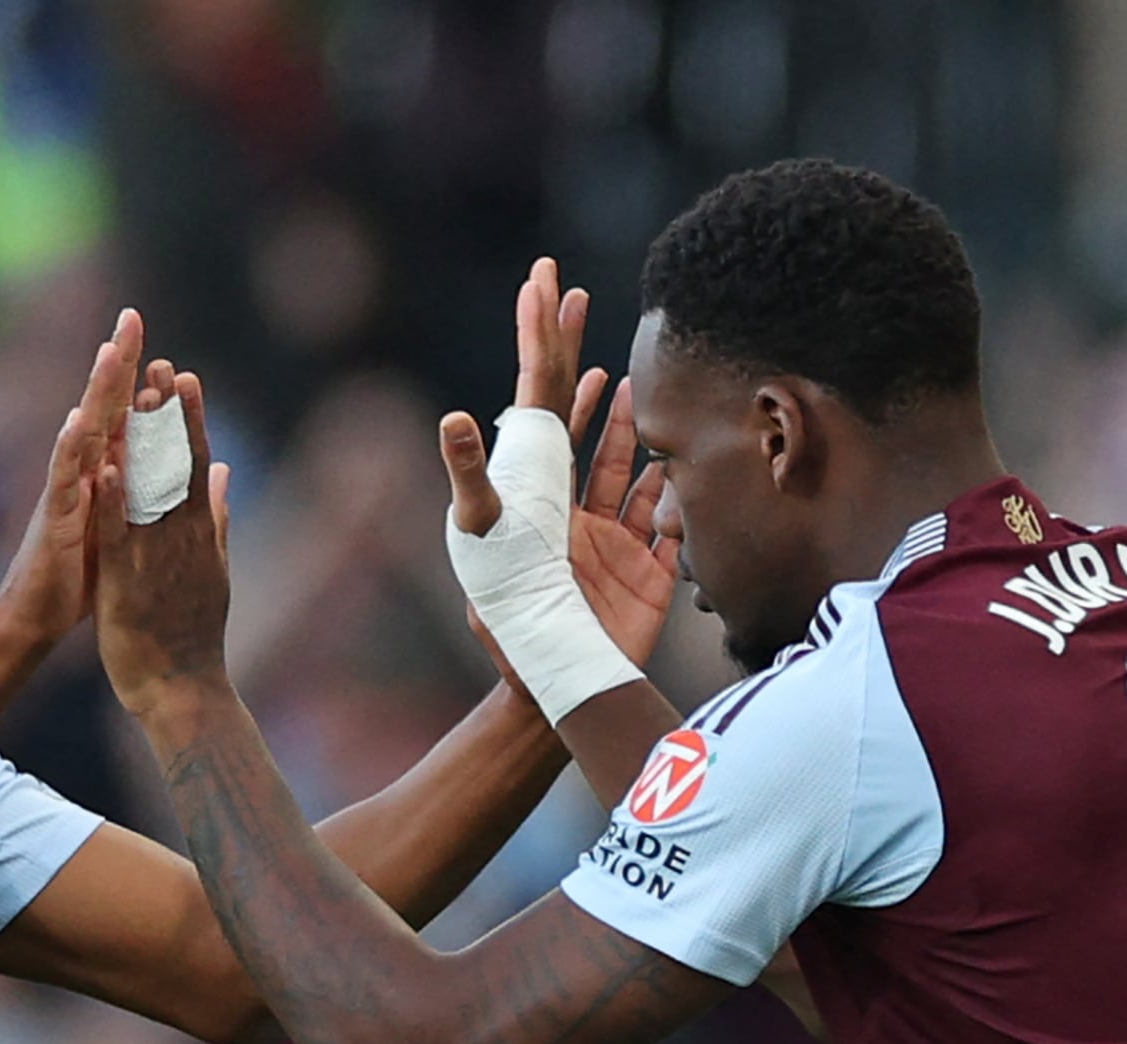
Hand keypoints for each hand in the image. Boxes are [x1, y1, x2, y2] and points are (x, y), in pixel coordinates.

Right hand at [0, 313, 153, 647]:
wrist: (39, 615)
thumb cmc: (81, 573)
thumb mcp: (123, 526)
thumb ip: (142, 491)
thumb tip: (165, 463)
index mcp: (106, 473)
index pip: (127, 415)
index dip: (143, 378)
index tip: (161, 340)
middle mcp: (84, 471)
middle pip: (104, 406)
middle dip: (118, 362)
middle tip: (132, 317)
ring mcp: (67, 489)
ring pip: (84, 430)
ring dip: (96, 392)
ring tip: (109, 352)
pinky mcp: (54, 514)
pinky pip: (62, 476)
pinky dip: (69, 448)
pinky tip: (77, 420)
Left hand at [93, 370, 236, 711]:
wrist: (184, 689)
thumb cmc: (194, 635)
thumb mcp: (214, 569)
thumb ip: (217, 520)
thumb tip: (224, 477)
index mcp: (199, 534)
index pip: (195, 464)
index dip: (190, 419)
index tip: (185, 376)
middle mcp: (182, 538)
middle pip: (176, 465)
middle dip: (168, 414)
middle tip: (162, 364)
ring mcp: (157, 558)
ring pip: (149, 489)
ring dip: (143, 442)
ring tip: (137, 397)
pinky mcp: (128, 581)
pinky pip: (118, 533)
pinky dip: (113, 500)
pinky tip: (105, 465)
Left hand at [443, 258, 676, 678]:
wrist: (553, 677)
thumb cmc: (510, 612)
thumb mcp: (482, 539)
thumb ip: (471, 480)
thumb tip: (452, 417)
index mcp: (534, 486)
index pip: (538, 395)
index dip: (541, 338)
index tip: (542, 282)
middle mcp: (567, 503)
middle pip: (576, 416)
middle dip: (573, 355)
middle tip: (575, 296)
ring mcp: (607, 534)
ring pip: (621, 464)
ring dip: (625, 421)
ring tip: (625, 376)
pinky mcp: (644, 569)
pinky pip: (664, 524)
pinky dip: (671, 496)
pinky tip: (674, 466)